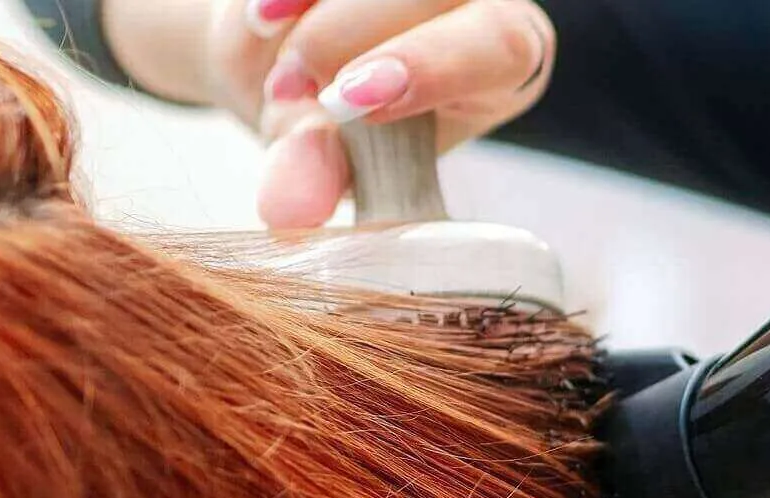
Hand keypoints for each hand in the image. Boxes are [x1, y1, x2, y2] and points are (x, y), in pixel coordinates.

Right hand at [197, 0, 553, 226]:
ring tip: (274, 71)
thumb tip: (289, 207)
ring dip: (311, 18)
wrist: (291, 77)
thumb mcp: (335, 162)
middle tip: (287, 90)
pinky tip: (263, 18)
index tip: (348, 99)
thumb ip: (320, 176)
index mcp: (505, 65)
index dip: (430, 65)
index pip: (501, 46)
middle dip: (345, 36)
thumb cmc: (347, 129)